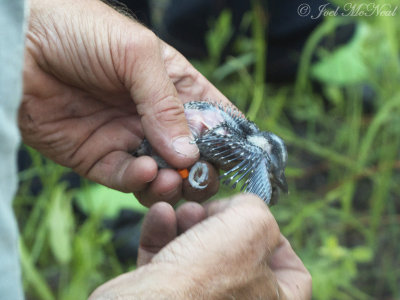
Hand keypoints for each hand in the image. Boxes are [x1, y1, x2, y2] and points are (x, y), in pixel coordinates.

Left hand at [20, 0, 229, 205]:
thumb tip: (189, 152)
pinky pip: (125, 178)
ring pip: (160, 173)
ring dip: (170, 182)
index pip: (211, 115)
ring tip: (170, 179)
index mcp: (173, 86)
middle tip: (199, 176)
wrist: (18, 45)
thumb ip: (165, 103)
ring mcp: (127, 138)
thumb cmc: (80, 32)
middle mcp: (153, 116)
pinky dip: (137, 182)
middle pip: (190, 153)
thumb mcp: (136, 54)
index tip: (234, 157)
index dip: (226, 137)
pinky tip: (143, 173)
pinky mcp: (98, 157)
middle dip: (199, 168)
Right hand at [89, 195, 311, 298]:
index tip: (255, 220)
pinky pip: (169, 262)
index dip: (278, 239)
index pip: (294, 274)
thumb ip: (255, 208)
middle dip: (220, 224)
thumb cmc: (205, 280)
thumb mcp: (250, 226)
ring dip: (189, 224)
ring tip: (180, 210)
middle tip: (208, 209)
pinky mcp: (166, 297)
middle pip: (238, 257)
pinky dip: (164, 235)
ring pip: (200, 256)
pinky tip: (159, 215)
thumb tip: (237, 209)